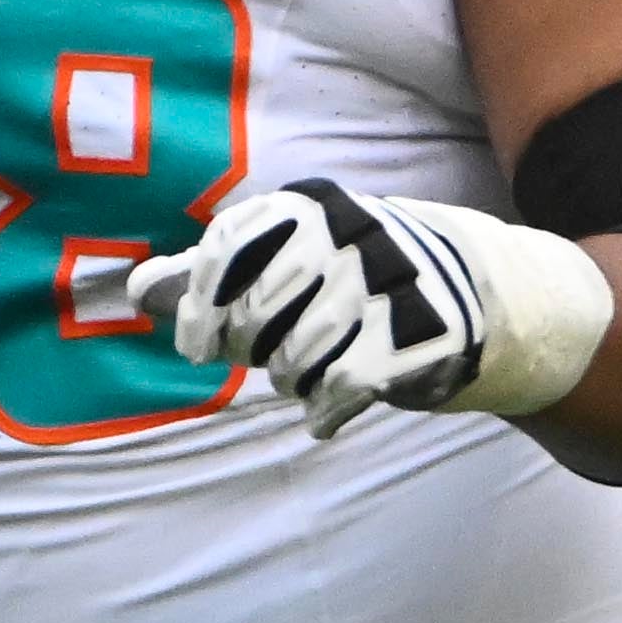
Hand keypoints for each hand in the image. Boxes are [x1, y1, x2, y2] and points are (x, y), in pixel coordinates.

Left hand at [129, 178, 610, 439]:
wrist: (484, 299)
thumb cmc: (353, 284)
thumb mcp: (285, 265)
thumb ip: (214, 275)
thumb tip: (137, 289)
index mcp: (309, 206)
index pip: (229, 248)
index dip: (201, 303)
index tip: (198, 347)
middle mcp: (351, 232)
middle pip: (259, 307)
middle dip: (248, 346)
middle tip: (261, 360)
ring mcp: (392, 280)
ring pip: (298, 351)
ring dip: (290, 380)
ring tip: (302, 379)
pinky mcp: (425, 331)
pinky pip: (344, 384)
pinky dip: (324, 410)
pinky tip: (325, 416)